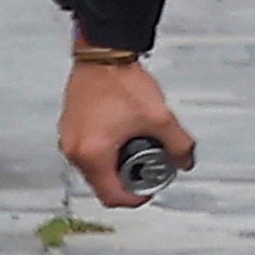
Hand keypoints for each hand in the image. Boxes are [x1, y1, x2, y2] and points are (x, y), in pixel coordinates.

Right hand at [57, 52, 187, 206]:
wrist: (103, 56)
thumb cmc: (121, 82)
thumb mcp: (161, 118)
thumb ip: (179, 145)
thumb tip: (185, 161)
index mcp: (92, 154)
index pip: (111, 195)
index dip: (135, 198)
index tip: (149, 191)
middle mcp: (74, 150)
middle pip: (102, 183)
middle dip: (128, 179)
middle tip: (150, 166)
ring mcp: (69, 138)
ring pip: (95, 167)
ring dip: (118, 164)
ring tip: (140, 147)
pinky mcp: (71, 127)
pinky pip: (89, 150)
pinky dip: (108, 150)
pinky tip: (126, 136)